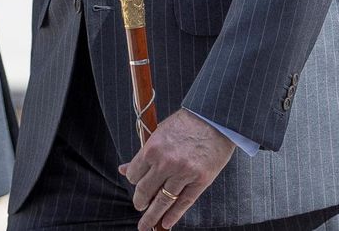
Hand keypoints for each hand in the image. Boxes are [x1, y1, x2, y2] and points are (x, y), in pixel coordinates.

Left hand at [119, 109, 236, 230]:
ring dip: (152, 215)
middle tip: (139, 207)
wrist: (214, 118)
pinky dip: (173, 215)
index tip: (137, 185)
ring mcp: (183, 173)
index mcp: (152, 148)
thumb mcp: (159, 133)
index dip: (134, 182)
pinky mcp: (200, 180)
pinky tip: (166, 223)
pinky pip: (183, 203)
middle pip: (145, 191)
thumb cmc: (186, 123)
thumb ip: (143, 154)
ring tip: (146, 225)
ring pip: (163, 201)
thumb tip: (124, 170)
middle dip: (140, 202)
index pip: (135, 175)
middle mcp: (166, 163)